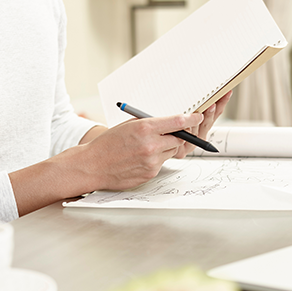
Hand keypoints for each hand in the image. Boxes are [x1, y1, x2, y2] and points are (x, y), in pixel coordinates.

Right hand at [77, 112, 203, 190]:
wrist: (93, 165)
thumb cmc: (108, 143)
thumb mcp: (129, 125)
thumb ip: (150, 123)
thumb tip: (169, 122)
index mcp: (144, 128)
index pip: (177, 122)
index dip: (191, 119)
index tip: (198, 116)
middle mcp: (150, 145)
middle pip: (179, 138)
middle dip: (177, 135)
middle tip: (169, 133)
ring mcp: (151, 161)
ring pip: (171, 151)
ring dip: (166, 147)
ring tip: (147, 146)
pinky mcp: (150, 173)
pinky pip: (161, 163)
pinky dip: (156, 159)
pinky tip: (140, 158)